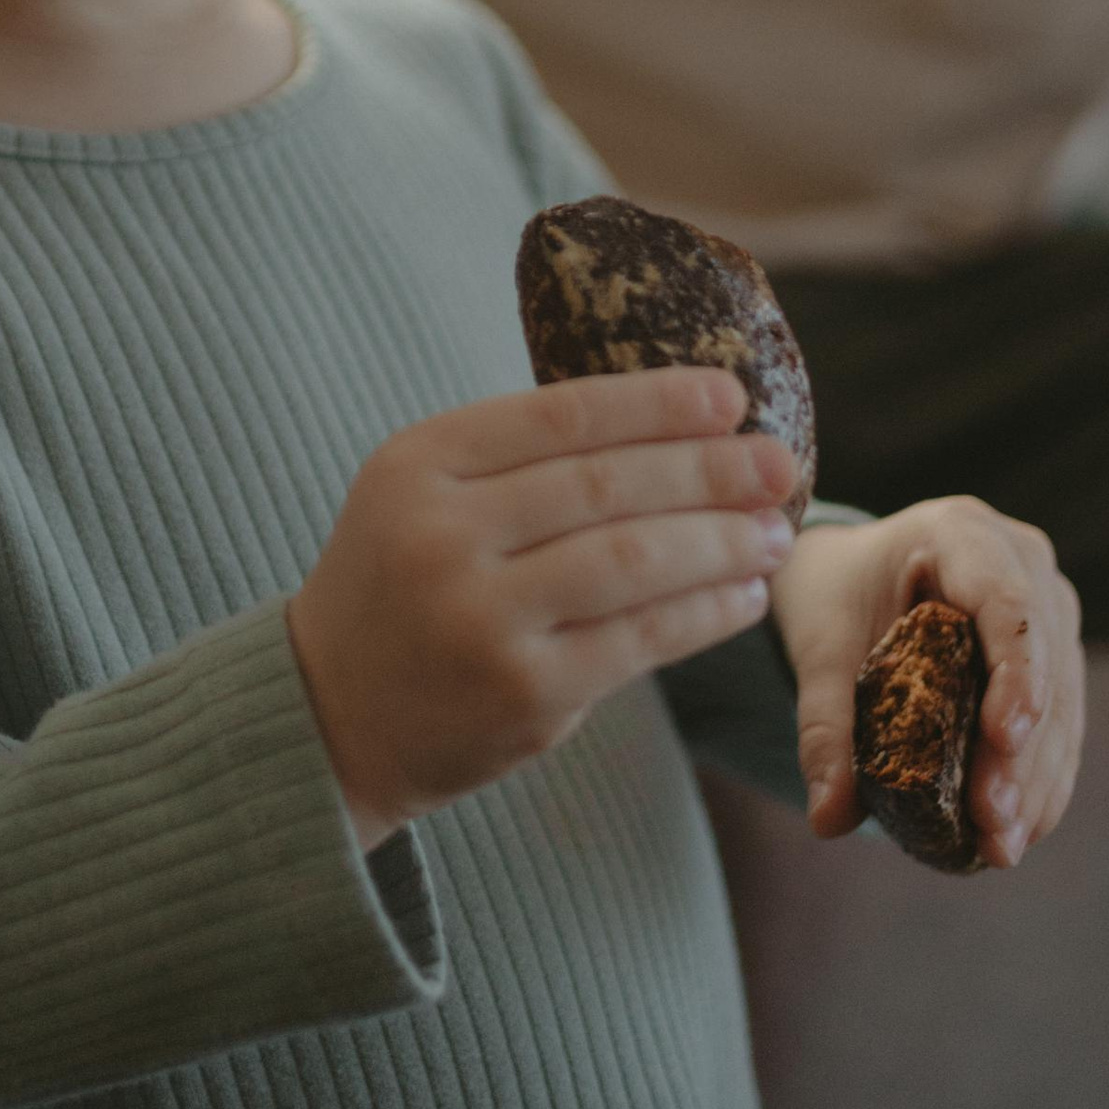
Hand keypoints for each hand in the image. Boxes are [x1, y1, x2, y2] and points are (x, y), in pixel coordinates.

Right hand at [287, 369, 801, 852]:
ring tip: (775, 530)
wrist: (330, 713)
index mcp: (417, 463)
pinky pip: (639, 639)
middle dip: (709, 470)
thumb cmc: (401, 585)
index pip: (560, 413)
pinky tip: (743, 594)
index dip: (656, 401)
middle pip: (606, 485)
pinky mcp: (522, 693)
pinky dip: (703, 613)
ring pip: (633, 561)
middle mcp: (442, 535)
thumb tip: (674, 423)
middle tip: (778, 463)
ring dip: (720, 542)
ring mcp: (480, 618)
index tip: (730, 396)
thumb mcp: (422, 494)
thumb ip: (518, 458)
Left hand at [770, 499, 1083, 867]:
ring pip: (1063, 703)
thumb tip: (829, 819)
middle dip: (1022, 752)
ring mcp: (1048, 611)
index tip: (1003, 740)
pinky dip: (1039, 781)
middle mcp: (1023, 564)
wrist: (848, 576)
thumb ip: (823, 726)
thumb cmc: (834, 594)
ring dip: (1036, 781)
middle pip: (1043, 664)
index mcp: (962, 533)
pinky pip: (1060, 724)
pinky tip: (1016, 835)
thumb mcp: (817, 647)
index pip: (1008, 602)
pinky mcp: (1054, 658)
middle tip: (992, 822)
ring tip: (1000, 845)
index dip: (1016, 674)